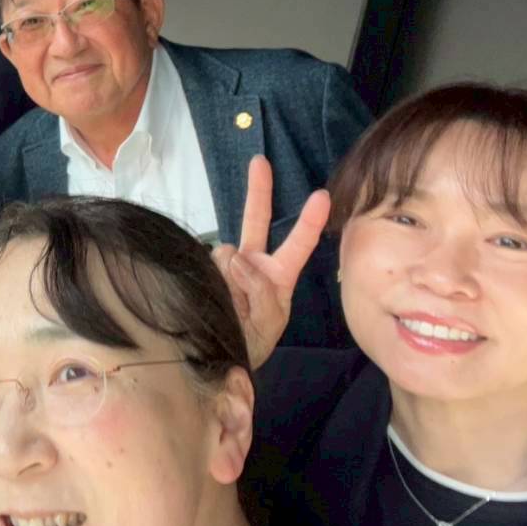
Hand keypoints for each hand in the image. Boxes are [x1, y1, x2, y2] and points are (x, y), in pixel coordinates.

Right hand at [211, 155, 329, 368]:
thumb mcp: (268, 320)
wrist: (218, 363)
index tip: (322, 195)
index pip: (298, 244)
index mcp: (278, 276)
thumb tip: (234, 255)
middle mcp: (252, 264)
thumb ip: (258, 289)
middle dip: (259, 190)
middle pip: (256, 220)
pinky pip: (208, 266)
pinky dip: (210, 279)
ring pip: (227, 252)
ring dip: (229, 276)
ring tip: (229, 306)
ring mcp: (225, 267)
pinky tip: (211, 296)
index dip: (310, 221)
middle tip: (260, 161)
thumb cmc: (252, 342)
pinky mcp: (204, 271)